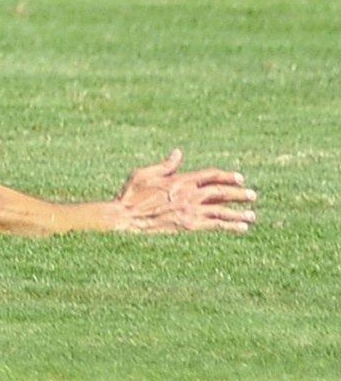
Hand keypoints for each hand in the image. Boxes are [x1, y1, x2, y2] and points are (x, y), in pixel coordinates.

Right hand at [115, 149, 255, 233]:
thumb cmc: (132, 193)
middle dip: (238, 193)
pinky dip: (229, 226)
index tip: (240, 178)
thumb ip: (165, 165)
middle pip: (220, 193)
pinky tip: (241, 228)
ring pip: (221, 211)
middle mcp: (188, 195)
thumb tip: (178, 153)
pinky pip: (214, 225)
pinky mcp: (189, 226)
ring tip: (252, 215)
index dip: (226, 176)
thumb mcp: (145, 173)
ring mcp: (190, 211)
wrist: (128, 217)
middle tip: (252, 195)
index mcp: (179, 180)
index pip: (209, 176)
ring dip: (238, 212)